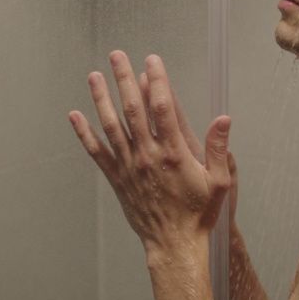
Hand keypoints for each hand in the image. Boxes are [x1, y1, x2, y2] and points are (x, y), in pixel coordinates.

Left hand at [68, 51, 232, 257]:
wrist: (174, 244)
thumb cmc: (199, 214)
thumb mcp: (220, 181)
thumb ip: (219, 148)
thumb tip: (223, 118)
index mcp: (174, 152)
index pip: (162, 108)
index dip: (156, 81)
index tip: (152, 61)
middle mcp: (148, 156)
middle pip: (132, 109)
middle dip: (124, 79)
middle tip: (117, 55)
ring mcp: (129, 167)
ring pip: (111, 126)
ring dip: (101, 99)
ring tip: (94, 76)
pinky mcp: (117, 179)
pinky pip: (97, 152)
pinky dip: (84, 133)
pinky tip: (75, 115)